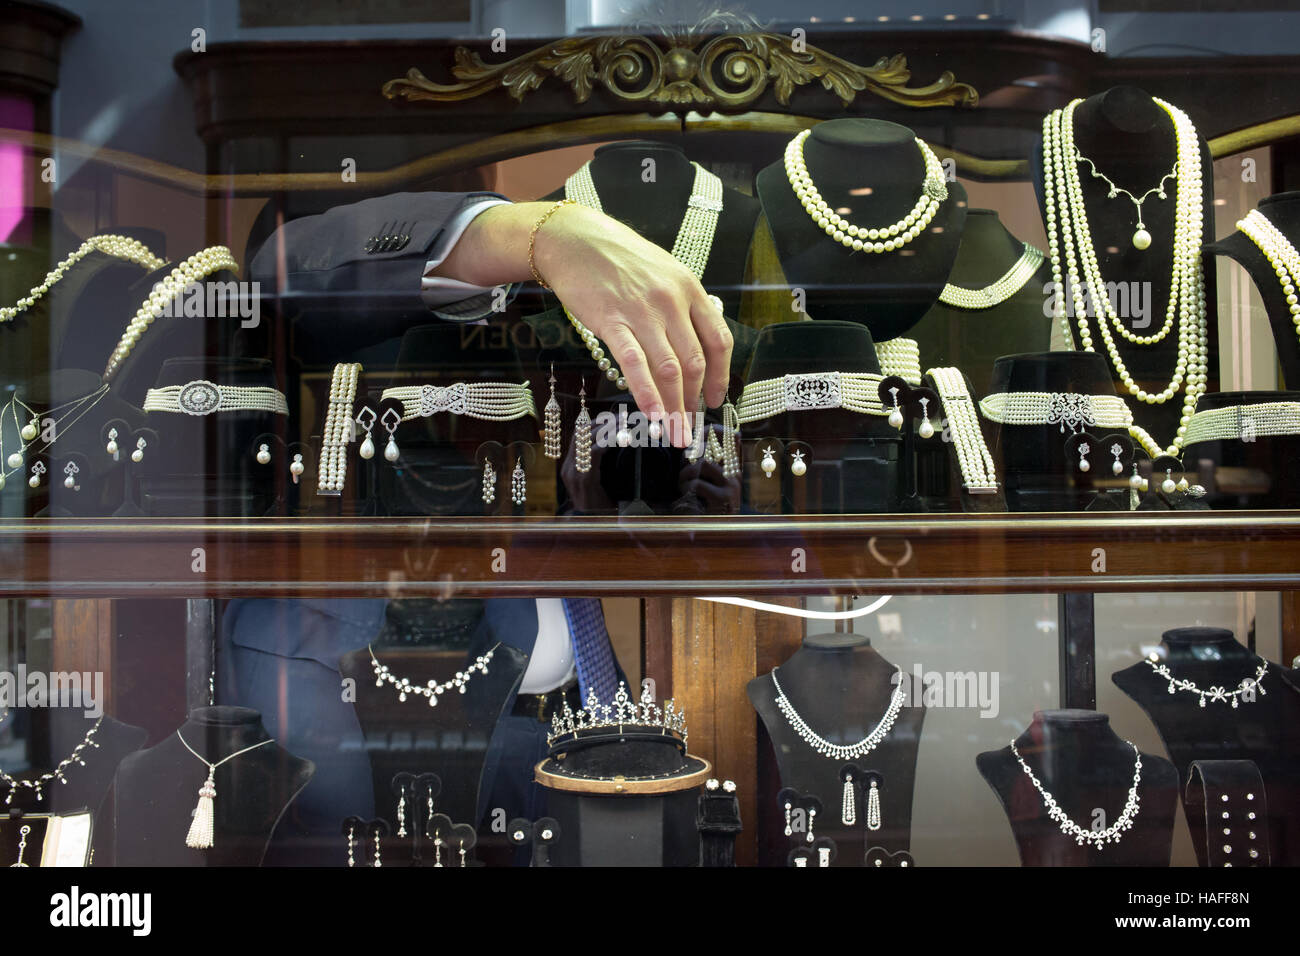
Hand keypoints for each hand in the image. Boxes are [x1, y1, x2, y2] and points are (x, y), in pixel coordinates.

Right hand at [532, 203, 731, 446]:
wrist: (574, 239)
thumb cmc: (618, 258)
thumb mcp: (663, 273)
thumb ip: (681, 307)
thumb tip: (691, 349)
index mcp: (690, 289)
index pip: (718, 340)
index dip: (720, 376)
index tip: (714, 400)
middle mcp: (672, 301)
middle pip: (694, 362)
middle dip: (694, 401)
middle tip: (689, 425)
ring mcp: (642, 312)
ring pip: (668, 369)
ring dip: (675, 407)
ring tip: (674, 432)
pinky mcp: (612, 322)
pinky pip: (635, 364)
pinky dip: (647, 393)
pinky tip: (653, 414)